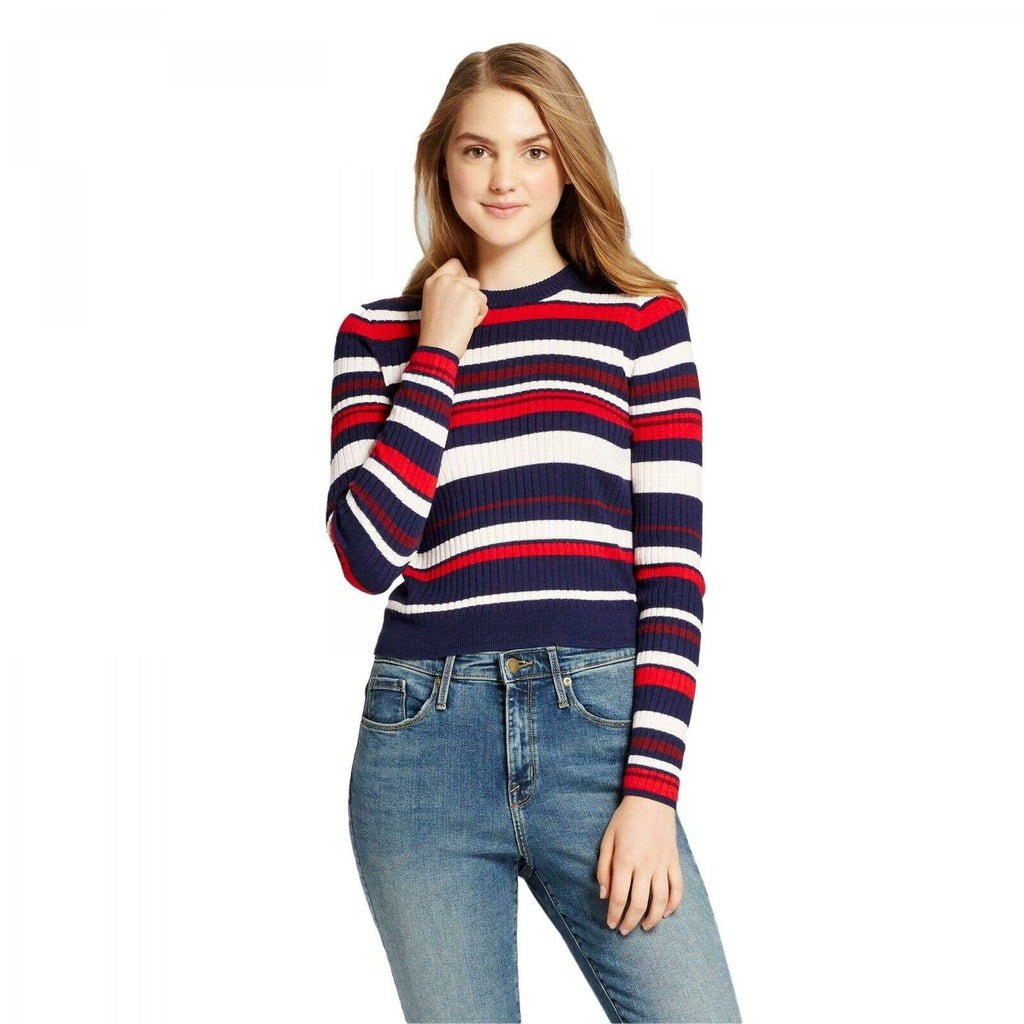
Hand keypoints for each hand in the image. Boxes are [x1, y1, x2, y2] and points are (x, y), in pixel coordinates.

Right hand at [418, 257, 487, 359]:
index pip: (454, 264)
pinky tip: (465, 326)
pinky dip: (479, 317)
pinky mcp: (471, 297)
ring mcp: (458, 287)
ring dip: (475, 309)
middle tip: (457, 316)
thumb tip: (468, 286)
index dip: (463, 275)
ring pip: (480, 293)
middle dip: (471, 298)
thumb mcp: (434, 304)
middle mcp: (444, 280)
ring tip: (460, 322)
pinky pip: (484, 305)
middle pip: (472, 281)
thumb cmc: (435, 334)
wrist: (436, 348)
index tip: (463, 292)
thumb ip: (446, 291)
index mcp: (432, 281)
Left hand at [596, 795, 683, 934]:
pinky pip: (677, 889)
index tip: (611, 924)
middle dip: (630, 922)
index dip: (614, 915)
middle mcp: (644, 865)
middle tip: (624, 930)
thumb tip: (604, 895)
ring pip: (660, 901)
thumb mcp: (607, 840)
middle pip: (638, 904)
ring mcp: (662, 864)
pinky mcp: (674, 862)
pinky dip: (673, 905)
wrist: (651, 799)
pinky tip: (666, 913)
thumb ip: (603, 868)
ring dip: (652, 918)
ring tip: (644, 926)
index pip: (619, 897)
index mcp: (625, 860)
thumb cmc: (625, 819)